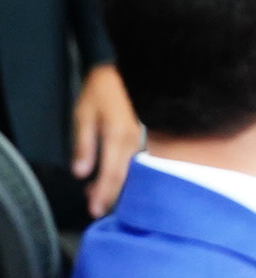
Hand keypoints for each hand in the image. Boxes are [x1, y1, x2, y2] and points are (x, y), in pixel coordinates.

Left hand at [68, 64, 137, 218]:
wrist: (140, 67)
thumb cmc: (106, 88)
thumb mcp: (84, 114)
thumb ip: (83, 144)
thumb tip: (81, 173)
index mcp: (118, 138)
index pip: (111, 174)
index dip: (103, 194)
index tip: (94, 210)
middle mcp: (136, 142)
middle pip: (126, 178)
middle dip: (112, 196)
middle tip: (96, 209)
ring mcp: (148, 139)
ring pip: (135, 171)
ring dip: (120, 185)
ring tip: (102, 194)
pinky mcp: (152, 135)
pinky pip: (141, 160)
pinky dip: (130, 172)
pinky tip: (120, 175)